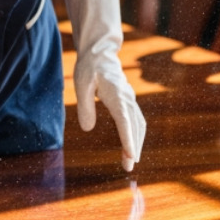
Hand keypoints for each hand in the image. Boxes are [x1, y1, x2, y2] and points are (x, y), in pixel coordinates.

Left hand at [64, 0, 146, 171]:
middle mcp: (127, 98)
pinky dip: (136, 134)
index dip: (128, 139)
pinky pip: (136, 120)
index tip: (131, 155)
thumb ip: (84, 106)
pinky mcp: (128, 101)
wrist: (100, 53)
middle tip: (129, 166)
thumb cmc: (89, 67)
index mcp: (116, 95)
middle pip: (135, 126)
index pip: (125, 121)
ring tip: (130, 161)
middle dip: (134, 147)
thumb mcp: (81, 84)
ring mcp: (130, 99)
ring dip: (137, 143)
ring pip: (138, 124)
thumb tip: (87, 128)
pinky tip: (132, 146)